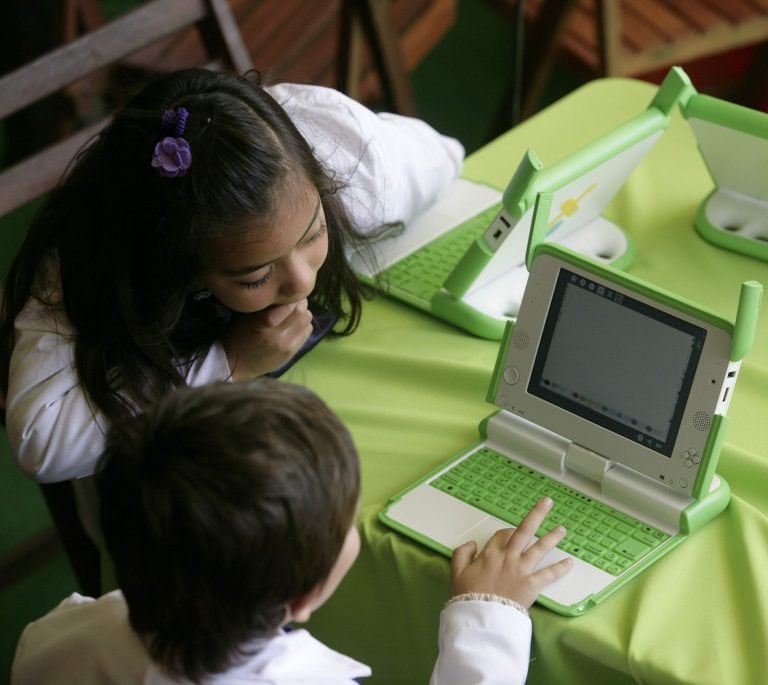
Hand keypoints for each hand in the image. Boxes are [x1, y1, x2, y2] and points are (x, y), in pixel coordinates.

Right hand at [223, 299, 313, 378]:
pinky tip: (292, 326)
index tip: (285, 295)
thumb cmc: (238, 334)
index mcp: (265, 324)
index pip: (291, 305)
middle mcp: (278, 336)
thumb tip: (284, 292)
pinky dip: (302, 325)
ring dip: (302, 314)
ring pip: (307, 320)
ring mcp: (287, 346)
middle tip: (290, 303)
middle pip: (302, 311)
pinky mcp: (292, 352)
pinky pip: (307, 332)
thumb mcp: (247, 315)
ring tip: (291, 314)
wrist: (235, 363)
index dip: (291, 297)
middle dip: (299, 303)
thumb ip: (267, 305)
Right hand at [450, 497, 572, 608]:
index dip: (508, 532)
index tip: (511, 534)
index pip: (502, 535)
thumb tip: (471, 543)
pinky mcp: (532, 585)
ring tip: (562, 529)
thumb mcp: (457, 573)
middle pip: (524, 530)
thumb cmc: (468, 596)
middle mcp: (509, 557)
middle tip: (547, 502)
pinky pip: (549, 574)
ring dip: (552, 537)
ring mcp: (522, 570)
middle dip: (537, 514)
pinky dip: (560, 568)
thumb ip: (462, 554)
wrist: (482, 618)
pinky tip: (570, 562)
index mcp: (490, 553)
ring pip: (540, 548)